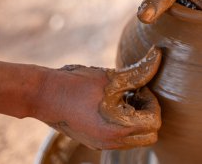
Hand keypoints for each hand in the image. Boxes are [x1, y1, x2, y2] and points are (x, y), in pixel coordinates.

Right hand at [37, 47, 161, 149]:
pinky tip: (112, 106)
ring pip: (137, 139)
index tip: (137, 89)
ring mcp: (103, 145)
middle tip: (134, 96)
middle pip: (151, 135)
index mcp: (120, 128)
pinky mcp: (95, 143)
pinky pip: (121, 140)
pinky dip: (125, 125)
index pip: (155, 122)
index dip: (151, 102)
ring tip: (122, 100)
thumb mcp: (112, 78)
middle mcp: (113, 142)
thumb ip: (139, 72)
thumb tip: (158, 56)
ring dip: (137, 120)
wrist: (44, 95)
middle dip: (148, 114)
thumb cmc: (77, 84)